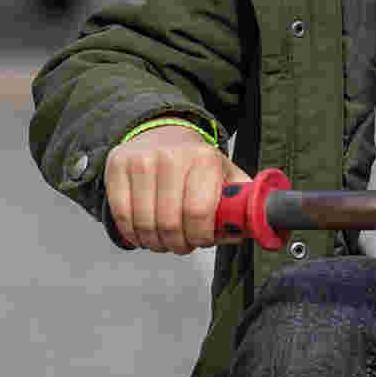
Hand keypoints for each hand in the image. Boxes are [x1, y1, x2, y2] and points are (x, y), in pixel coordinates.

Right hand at [104, 121, 235, 253]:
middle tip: (182, 245)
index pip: (199, 213)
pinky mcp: (117, 166)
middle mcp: (170, 156)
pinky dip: (133, 234)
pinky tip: (143, 234)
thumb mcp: (225, 173)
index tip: (201, 241)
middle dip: (178, 244)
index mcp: (203, 158)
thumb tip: (258, 226)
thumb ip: (242, 200)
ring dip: (156, 242)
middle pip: (169, 223)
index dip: (200, 237)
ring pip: (145, 223)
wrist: (163, 131)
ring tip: (164, 241)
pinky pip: (121, 215)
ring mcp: (140, 160)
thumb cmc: (196, 162)